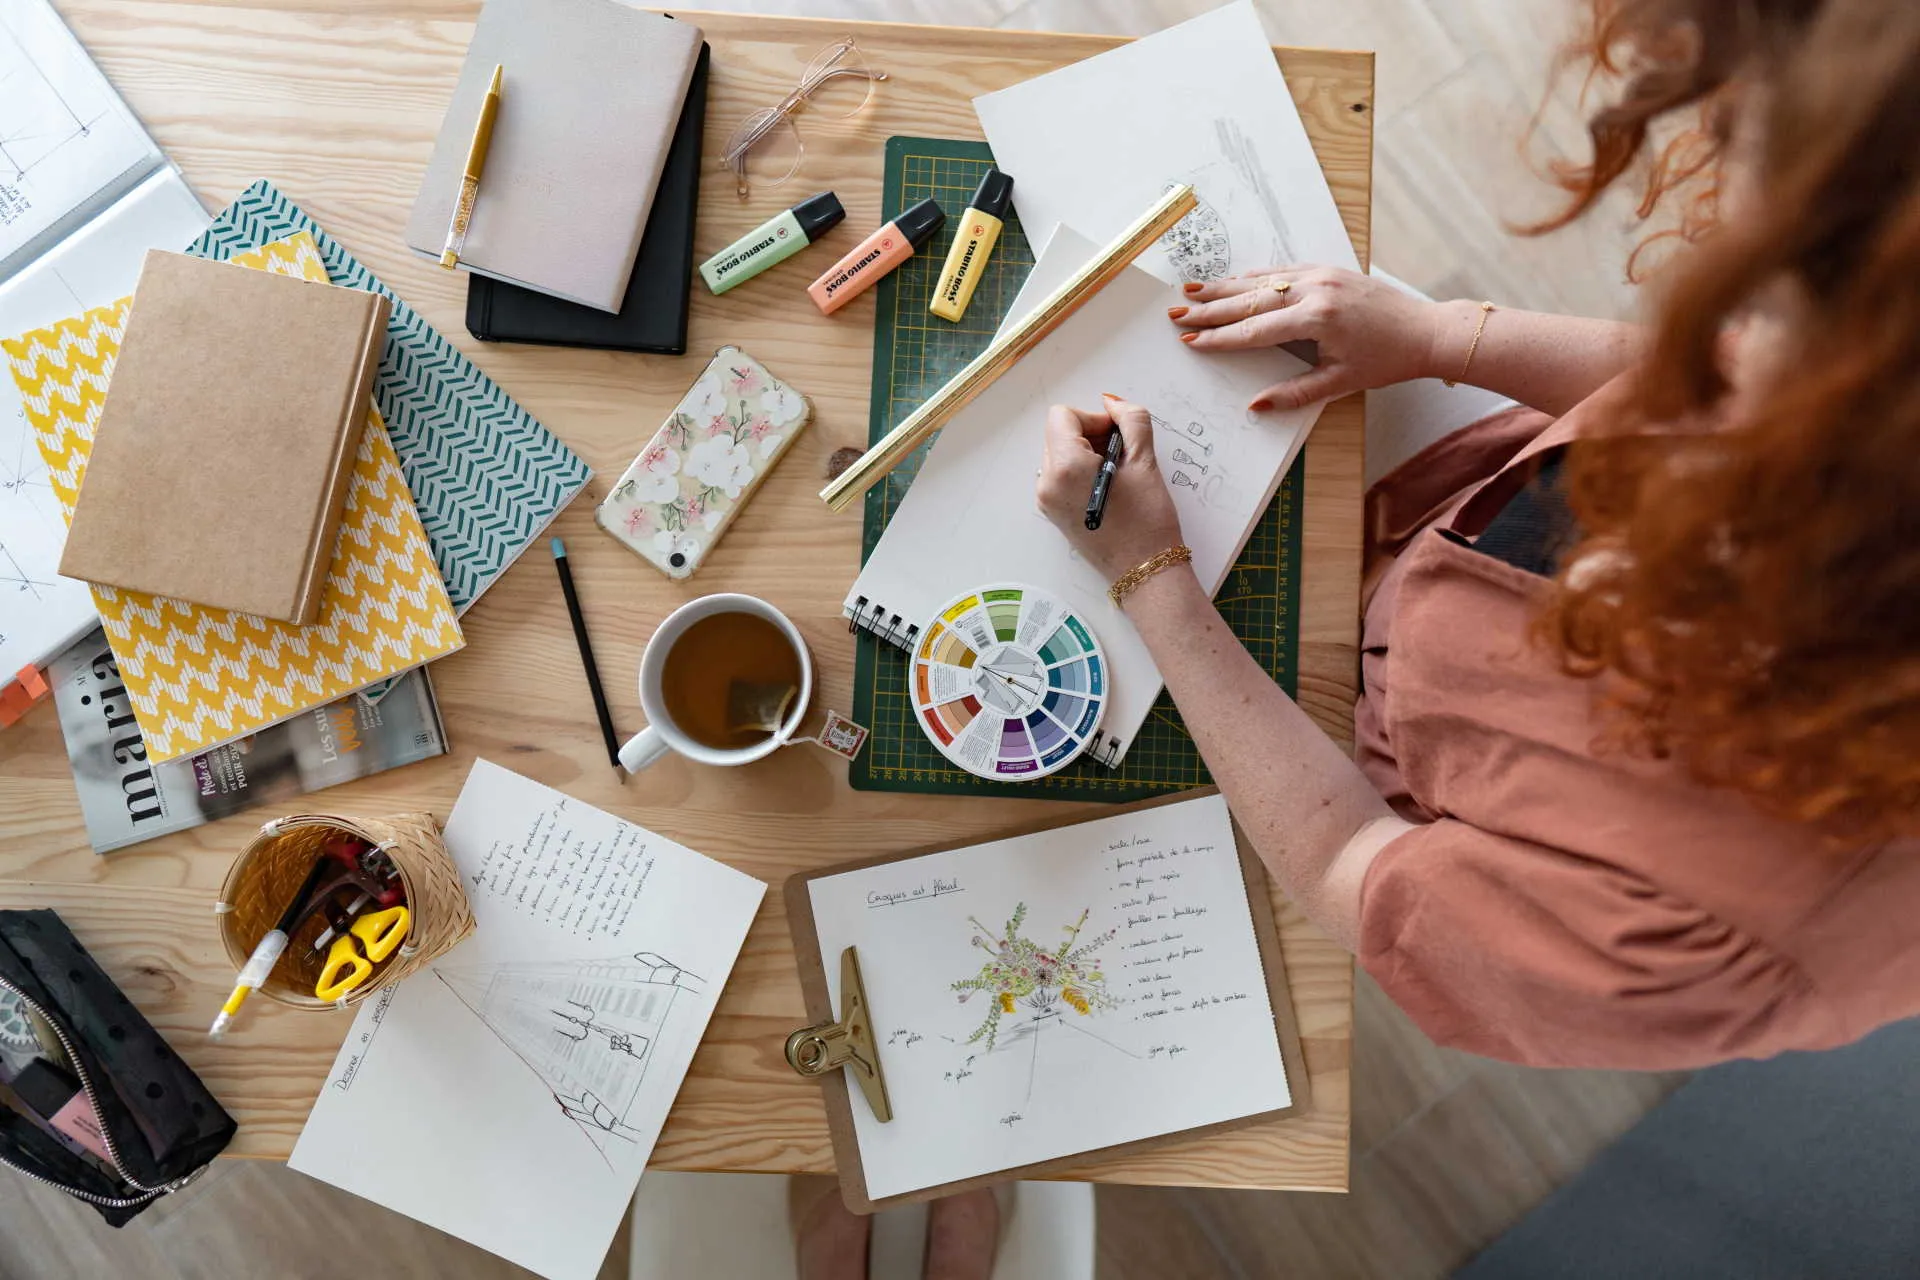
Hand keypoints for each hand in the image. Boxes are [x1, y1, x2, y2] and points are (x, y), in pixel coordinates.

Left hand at [1036, 395, 1184, 583]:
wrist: (1144, 571)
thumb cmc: (1147, 521)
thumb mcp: (1145, 462)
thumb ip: (1131, 420)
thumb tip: (1112, 403)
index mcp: (1065, 467)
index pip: (1063, 416)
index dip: (1093, 418)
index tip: (1117, 435)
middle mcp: (1047, 483)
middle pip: (1058, 434)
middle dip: (1089, 434)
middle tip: (1121, 454)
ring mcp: (1046, 500)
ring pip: (1059, 454)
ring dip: (1086, 452)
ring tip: (1117, 473)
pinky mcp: (1053, 513)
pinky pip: (1060, 476)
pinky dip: (1081, 471)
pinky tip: (1108, 487)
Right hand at [1168, 265, 1442, 410]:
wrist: (1424, 331)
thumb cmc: (1386, 361)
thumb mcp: (1339, 383)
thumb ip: (1294, 394)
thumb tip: (1255, 406)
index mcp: (1317, 319)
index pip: (1255, 330)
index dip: (1220, 338)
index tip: (1191, 341)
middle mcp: (1315, 290)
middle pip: (1250, 300)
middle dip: (1211, 308)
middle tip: (1177, 313)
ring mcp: (1321, 275)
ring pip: (1262, 280)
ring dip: (1225, 287)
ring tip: (1192, 291)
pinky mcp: (1328, 269)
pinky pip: (1282, 270)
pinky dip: (1254, 277)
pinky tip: (1232, 280)